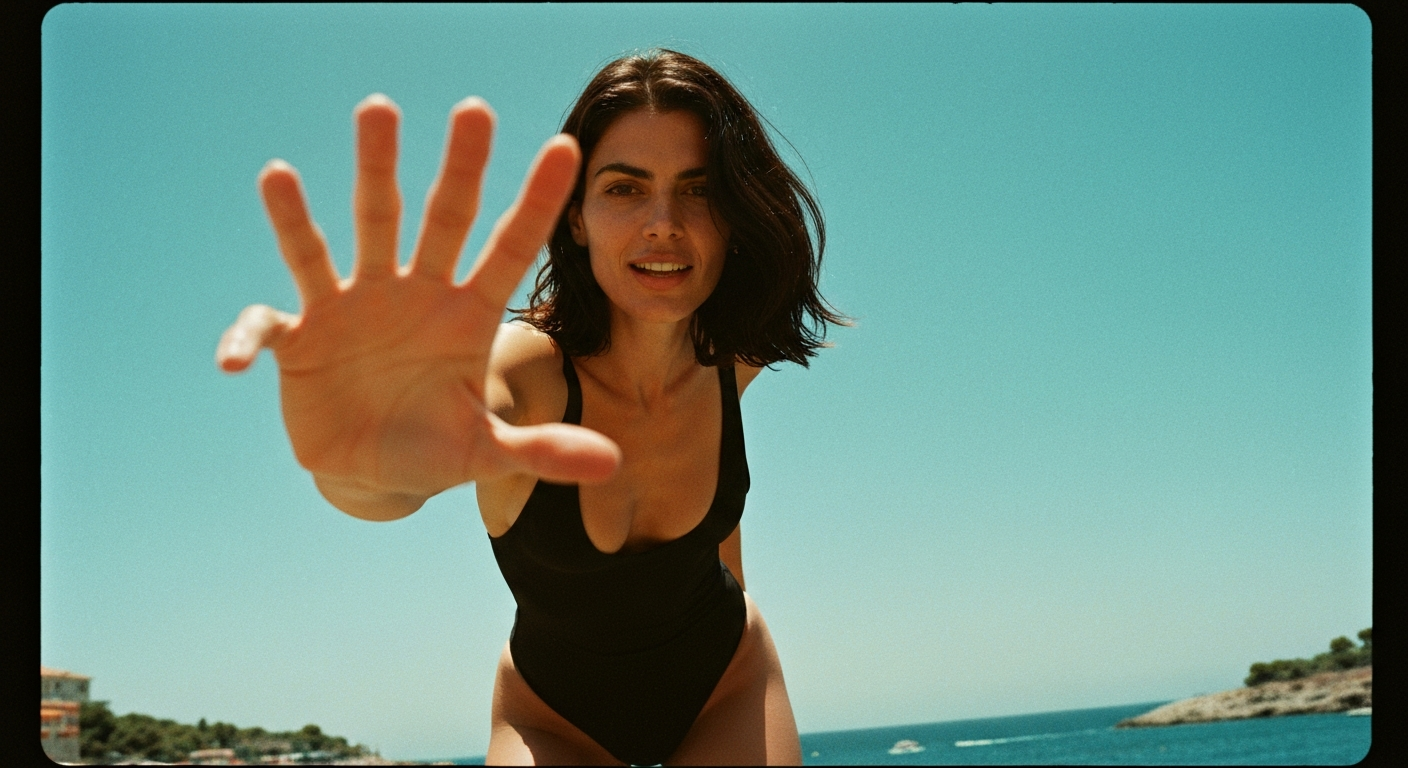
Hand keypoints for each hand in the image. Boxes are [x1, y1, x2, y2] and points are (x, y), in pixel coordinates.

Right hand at [216, 95, 619, 514]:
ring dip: (324, 202)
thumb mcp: (487, 451)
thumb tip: (613, 463)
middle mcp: (412, 294)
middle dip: (454, 167)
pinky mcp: (299, 339)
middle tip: (472, 110)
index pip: (510, 248)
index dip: (537, 202)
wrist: (370, 469)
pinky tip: (234, 360)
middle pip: (436, 219)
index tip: (566, 147)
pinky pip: (267, 326)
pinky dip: (248, 340)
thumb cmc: (434, 447)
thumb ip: (542, 449)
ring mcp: (352, 308)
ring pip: (348, 238)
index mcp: (465, 315)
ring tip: (289, 168)